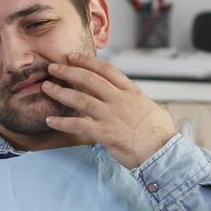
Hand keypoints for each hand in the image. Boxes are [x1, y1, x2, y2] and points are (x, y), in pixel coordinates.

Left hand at [41, 53, 177, 168]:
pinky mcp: (105, 133)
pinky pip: (79, 126)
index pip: (106, 70)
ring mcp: (111, 116)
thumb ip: (137, 100)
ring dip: (61, 92)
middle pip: (89, 80)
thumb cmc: (160, 134)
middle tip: (53, 67)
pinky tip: (50, 121)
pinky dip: (63, 123)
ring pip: (81, 99)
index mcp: (131, 92)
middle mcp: (119, 100)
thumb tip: (133, 97)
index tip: (73, 57)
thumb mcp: (151, 108)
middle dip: (69, 71)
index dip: (87, 62)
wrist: (162, 153)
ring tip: (47, 87)